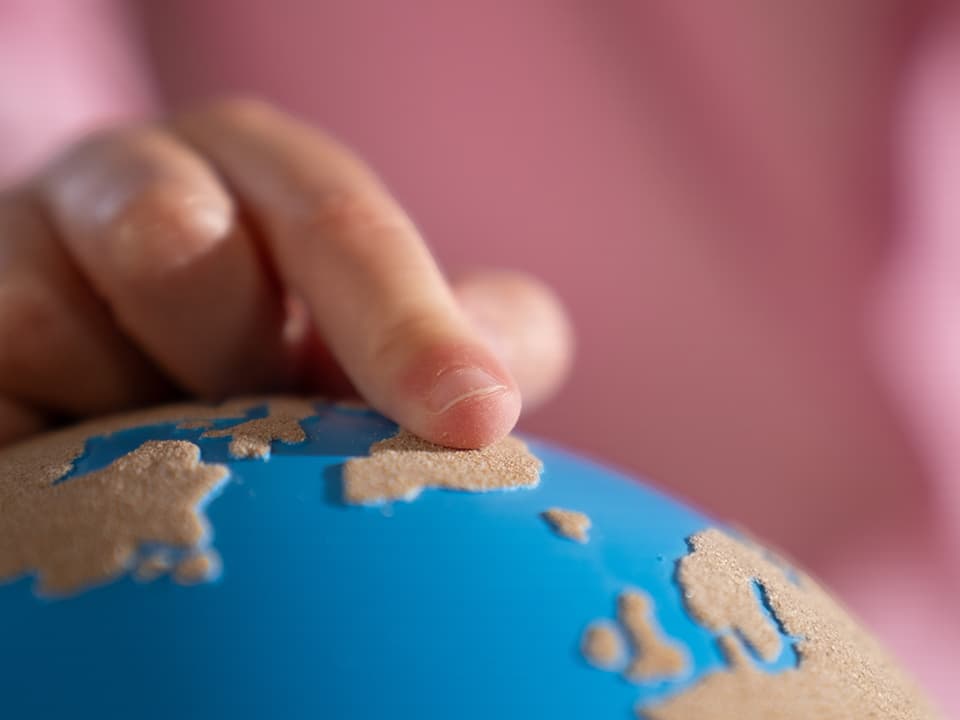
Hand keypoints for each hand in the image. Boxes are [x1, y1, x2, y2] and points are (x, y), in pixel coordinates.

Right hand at [0, 99, 571, 448]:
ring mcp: (20, 249)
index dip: (406, 328)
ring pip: (50, 321)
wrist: (103, 349)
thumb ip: (455, 333)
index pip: (339, 229)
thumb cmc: (256, 342)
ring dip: (129, 417)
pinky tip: (82, 453)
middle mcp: (132, 181)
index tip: (471, 419)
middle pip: (174, 242)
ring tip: (154, 431)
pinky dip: (48, 454)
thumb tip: (495, 382)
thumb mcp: (364, 324)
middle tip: (240, 404)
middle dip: (222, 355)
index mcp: (256, 173)